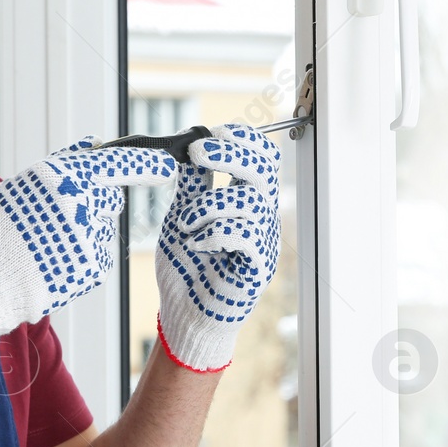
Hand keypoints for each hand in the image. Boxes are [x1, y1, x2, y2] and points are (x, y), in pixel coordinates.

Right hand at [0, 138, 175, 354]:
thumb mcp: (23, 185)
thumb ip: (65, 162)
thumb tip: (96, 142)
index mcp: (61, 177)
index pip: (118, 163)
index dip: (147, 164)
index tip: (169, 163)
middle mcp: (80, 205)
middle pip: (111, 198)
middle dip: (96, 203)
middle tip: (61, 217)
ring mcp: (88, 239)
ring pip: (103, 228)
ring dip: (85, 232)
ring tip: (47, 244)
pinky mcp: (93, 268)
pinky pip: (99, 253)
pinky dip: (82, 256)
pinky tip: (53, 261)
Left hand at [154, 123, 281, 371]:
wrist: (184, 313)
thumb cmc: (186, 267)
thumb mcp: (183, 215)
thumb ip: (192, 185)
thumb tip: (188, 144)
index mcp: (245, 200)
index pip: (261, 157)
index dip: (242, 139)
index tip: (212, 133)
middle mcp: (260, 217)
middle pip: (264, 169)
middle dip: (229, 153)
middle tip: (197, 152)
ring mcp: (262, 241)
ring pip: (251, 200)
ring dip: (210, 204)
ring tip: (185, 223)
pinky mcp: (257, 267)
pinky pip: (245, 235)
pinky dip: (214, 233)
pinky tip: (196, 244)